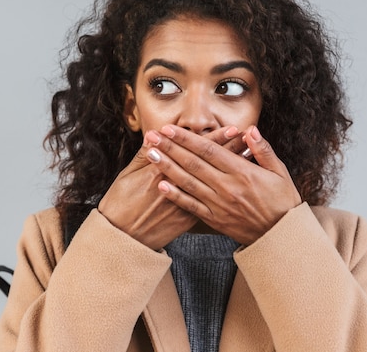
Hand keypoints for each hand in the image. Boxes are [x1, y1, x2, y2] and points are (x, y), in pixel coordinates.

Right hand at [98, 126, 246, 249]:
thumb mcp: (128, 174)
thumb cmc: (121, 203)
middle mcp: (179, 187)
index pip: (194, 152)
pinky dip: (224, 190)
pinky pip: (211, 202)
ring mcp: (185, 205)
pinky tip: (233, 183)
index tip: (231, 129)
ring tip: (245, 156)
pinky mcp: (187, 219)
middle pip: (209, 166)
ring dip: (228, 171)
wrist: (123, 237)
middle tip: (246, 137)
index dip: (215, 140)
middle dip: (228, 150)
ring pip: (213, 183)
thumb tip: (152, 137)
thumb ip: (142, 156)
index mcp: (164, 172)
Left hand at [144, 125, 301, 244]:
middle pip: (193, 163)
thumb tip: (250, 130)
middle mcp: (227, 187)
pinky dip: (176, 195)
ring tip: (150, 154)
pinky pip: (191, 206)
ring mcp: (219, 204)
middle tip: (151, 135)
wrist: (282, 237)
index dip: (187, 138)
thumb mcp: (280, 172)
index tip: (170, 128)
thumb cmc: (283, 202)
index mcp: (242, 172)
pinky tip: (161, 184)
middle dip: (170, 147)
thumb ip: (263, 150)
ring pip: (188, 182)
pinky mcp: (215, 220)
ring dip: (167, 167)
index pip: (209, 150)